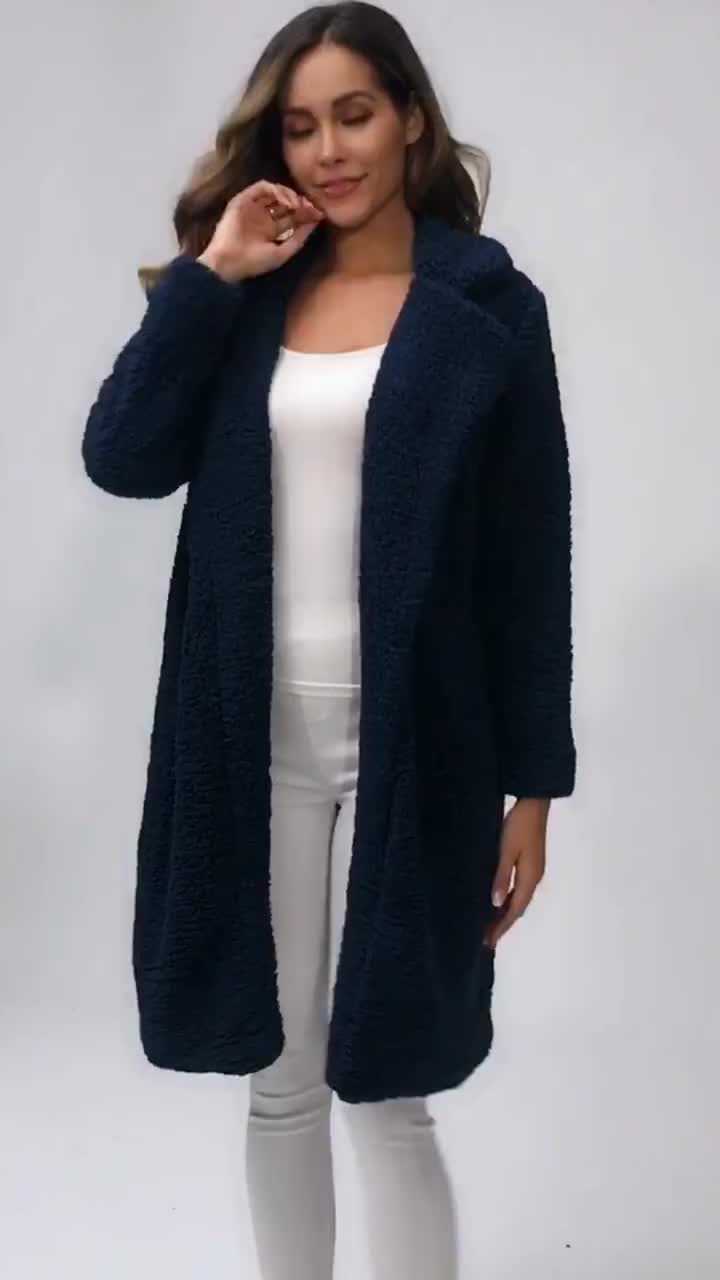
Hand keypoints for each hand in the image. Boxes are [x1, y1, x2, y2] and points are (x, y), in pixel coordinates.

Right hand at [197, 179, 324, 282]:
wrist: (229, 261)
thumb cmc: (254, 262)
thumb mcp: (283, 252)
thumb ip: (299, 238)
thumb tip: (316, 221)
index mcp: (271, 230)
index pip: (293, 217)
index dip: (306, 214)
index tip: (319, 214)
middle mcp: (263, 216)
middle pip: (286, 203)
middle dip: (300, 203)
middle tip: (311, 206)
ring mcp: (253, 207)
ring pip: (275, 192)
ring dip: (289, 194)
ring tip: (297, 204)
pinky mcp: (243, 200)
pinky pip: (262, 187)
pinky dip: (275, 190)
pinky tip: (285, 200)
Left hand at [483, 798, 549, 947]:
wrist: (534, 804)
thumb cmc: (518, 826)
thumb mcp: (506, 851)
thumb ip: (501, 877)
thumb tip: (495, 904)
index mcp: (529, 877)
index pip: (514, 910)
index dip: (501, 926)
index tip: (489, 941)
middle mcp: (534, 878)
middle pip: (517, 908)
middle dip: (502, 924)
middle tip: (487, 940)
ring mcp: (534, 870)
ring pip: (518, 899)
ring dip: (505, 913)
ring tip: (489, 926)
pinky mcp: (530, 863)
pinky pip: (518, 889)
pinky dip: (508, 900)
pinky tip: (498, 901)